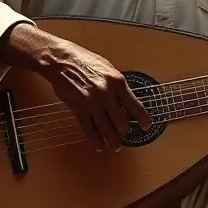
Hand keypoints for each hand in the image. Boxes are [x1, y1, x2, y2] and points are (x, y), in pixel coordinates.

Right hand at [0, 23, 151, 150]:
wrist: (61, 60)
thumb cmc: (84, 60)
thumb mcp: (108, 68)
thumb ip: (117, 85)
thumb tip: (125, 99)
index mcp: (117, 82)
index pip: (135, 105)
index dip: (142, 119)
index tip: (146, 126)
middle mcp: (106, 94)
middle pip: (121, 122)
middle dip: (124, 131)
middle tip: (125, 134)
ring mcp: (92, 103)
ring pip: (106, 129)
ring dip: (112, 141)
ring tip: (115, 147)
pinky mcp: (78, 109)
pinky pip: (89, 129)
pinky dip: (94, 139)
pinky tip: (98, 144)